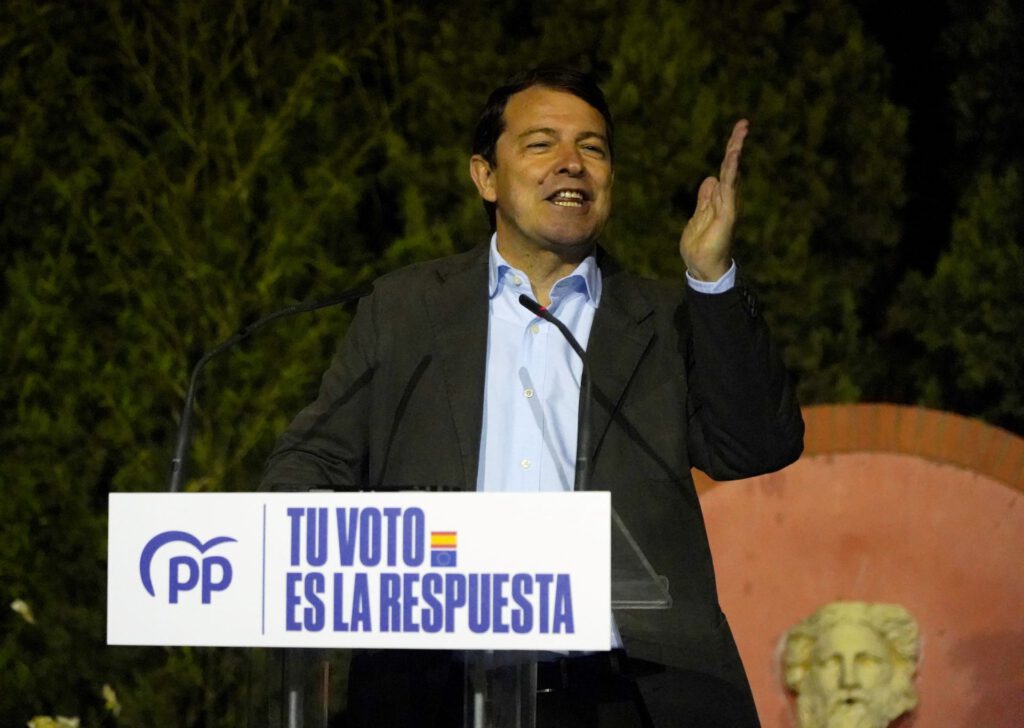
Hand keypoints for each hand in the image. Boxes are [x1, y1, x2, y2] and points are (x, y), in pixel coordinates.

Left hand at [679, 119, 747, 280]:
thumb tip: (710, 179)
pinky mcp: (727, 215)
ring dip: (735, 152)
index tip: (737, 133)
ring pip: (732, 173)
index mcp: (718, 200)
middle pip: (732, 167)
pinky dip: (731, 172)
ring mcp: (728, 206)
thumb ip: (704, 199)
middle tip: (744, 123)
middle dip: (736, 145)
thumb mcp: (697, 217)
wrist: (702, 268)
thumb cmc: (699, 247)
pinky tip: (733, 156)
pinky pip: (729, 188)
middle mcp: (726, 200)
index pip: (725, 171)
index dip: (729, 153)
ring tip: (741, 132)